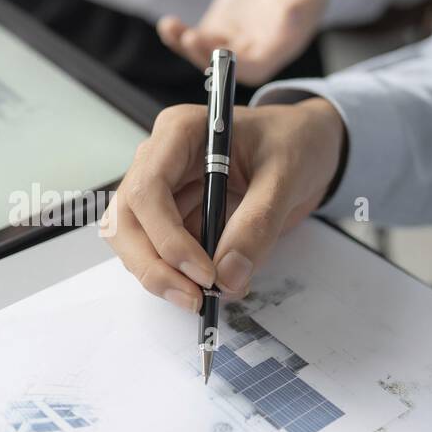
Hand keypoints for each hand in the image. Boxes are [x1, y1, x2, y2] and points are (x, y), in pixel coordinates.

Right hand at [104, 98, 344, 311]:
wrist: (304, 145)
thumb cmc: (292, 142)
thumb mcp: (286, 176)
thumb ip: (257, 223)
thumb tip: (229, 276)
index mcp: (179, 133)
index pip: (148, 189)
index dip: (167, 237)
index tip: (204, 273)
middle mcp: (159, 159)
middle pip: (127, 220)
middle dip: (153, 265)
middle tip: (193, 298)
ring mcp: (162, 189)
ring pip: (133, 241)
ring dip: (161, 275)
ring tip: (204, 297)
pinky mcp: (173, 216)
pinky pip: (161, 252)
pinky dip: (179, 276)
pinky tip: (215, 285)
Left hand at [157, 0, 330, 85]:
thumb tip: (292, 15)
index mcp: (280, 47)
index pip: (255, 69)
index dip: (237, 67)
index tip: (222, 54)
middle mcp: (254, 50)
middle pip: (224, 67)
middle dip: (204, 55)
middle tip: (190, 37)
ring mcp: (233, 40)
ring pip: (205, 54)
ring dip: (186, 46)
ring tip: (171, 27)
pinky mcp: (217, 28)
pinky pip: (195, 38)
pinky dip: (179, 36)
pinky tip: (168, 24)